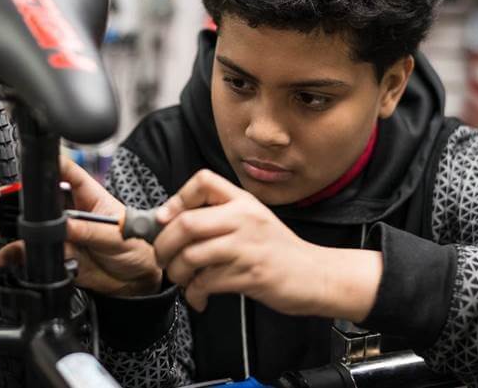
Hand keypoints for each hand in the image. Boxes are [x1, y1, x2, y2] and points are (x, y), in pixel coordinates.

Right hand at [0, 156, 161, 296]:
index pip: (64, 172)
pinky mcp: (55, 255)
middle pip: (33, 198)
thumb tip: (63, 228)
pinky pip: (28, 253)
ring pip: (23, 225)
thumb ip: (87, 231)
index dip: (44, 165)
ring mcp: (59, 233)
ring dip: (1, 227)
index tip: (23, 165)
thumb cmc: (136, 247)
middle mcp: (69, 211)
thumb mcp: (115, 235)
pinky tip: (2, 259)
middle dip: (5, 199)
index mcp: (87, 196)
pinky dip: (11, 256)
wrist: (136, 281)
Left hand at [153, 169, 381, 320]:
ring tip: (180, 279)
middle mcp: (245, 218)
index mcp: (243, 201)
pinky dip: (194, 293)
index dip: (177, 198)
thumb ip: (219, 217)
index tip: (165, 219)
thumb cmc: (278, 250)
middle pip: (187, 223)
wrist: (315, 275)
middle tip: (162, 257)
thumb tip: (171, 223)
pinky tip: (198, 296)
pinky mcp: (250, 274)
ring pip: (192, 255)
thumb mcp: (252, 220)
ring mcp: (248, 246)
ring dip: (176, 273)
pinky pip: (207, 282)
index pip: (203, 181)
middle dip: (164, 244)